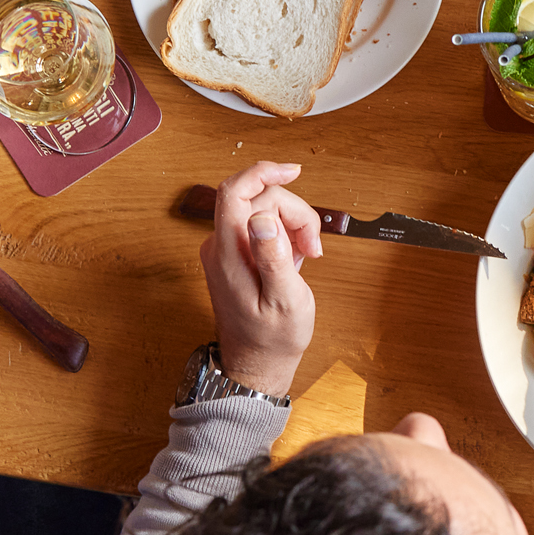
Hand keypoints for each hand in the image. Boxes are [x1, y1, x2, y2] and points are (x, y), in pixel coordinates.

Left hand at [201, 160, 320, 395]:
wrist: (256, 363)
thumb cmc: (272, 338)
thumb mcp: (284, 301)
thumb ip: (273, 258)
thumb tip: (262, 219)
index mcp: (227, 253)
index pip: (234, 192)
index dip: (263, 173)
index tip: (293, 171)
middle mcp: (220, 245)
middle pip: (258, 199)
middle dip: (293, 213)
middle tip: (313, 248)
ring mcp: (226, 249)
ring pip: (263, 211)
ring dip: (292, 225)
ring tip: (305, 258)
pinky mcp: (235, 253)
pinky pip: (261, 227)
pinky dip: (283, 235)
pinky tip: (293, 259)